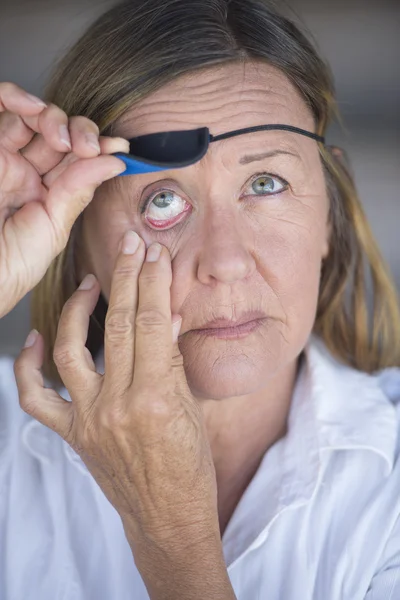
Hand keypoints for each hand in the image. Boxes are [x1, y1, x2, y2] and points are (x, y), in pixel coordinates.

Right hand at [0, 82, 126, 317]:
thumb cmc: (9, 265)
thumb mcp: (53, 230)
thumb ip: (78, 192)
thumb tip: (114, 163)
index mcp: (48, 194)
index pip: (78, 161)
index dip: (100, 149)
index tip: (119, 147)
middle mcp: (26, 172)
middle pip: (60, 133)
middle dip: (80, 132)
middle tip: (87, 146)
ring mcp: (4, 158)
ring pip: (32, 116)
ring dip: (52, 116)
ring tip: (59, 137)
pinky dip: (14, 97)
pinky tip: (29, 106)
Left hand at [14, 232, 220, 556]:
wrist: (168, 517)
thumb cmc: (190, 467)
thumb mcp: (192, 409)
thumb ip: (173, 360)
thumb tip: (165, 316)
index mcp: (157, 398)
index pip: (152, 323)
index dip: (154, 282)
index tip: (155, 254)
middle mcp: (118, 405)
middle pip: (118, 325)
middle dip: (126, 278)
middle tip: (130, 246)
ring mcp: (90, 419)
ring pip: (72, 349)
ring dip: (79, 308)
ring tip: (90, 280)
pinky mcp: (73, 434)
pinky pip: (37, 398)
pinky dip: (29, 366)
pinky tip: (35, 337)